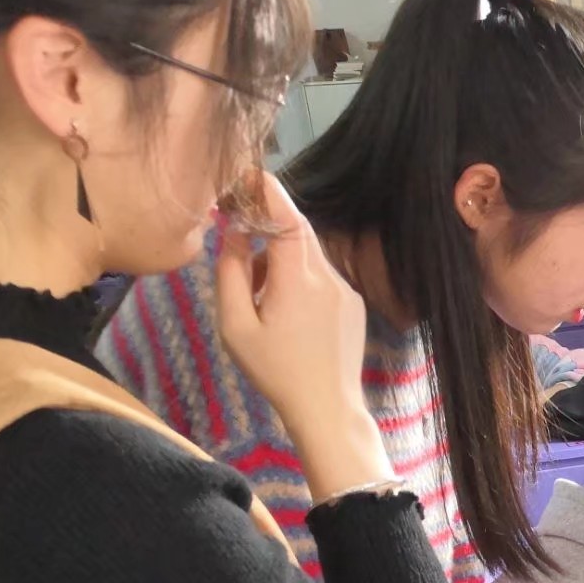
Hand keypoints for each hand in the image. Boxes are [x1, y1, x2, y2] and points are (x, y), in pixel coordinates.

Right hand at [212, 173, 386, 495]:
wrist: (329, 410)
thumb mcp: (236, 326)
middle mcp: (329, 278)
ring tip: (257, 296)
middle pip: (298, 234)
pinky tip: (283, 310)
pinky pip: (321, 277)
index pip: (287, 219)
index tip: (249, 173)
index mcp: (299, 279)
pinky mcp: (353, 306)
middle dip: (266, 229)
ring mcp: (346, 291)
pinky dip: (297, 277)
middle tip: (237, 232)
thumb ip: (230, 274)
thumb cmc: (276, 373)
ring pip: (308, 256)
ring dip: (279, 259)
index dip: (268, 192)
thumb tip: (233, 233)